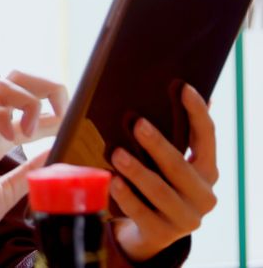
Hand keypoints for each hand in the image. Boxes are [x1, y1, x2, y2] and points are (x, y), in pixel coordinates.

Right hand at [0, 71, 67, 259]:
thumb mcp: (6, 192)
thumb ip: (28, 171)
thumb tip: (55, 153)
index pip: (29, 106)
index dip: (55, 107)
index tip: (73, 121)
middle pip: (18, 79)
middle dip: (46, 85)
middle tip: (62, 112)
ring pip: (1, 85)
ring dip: (27, 99)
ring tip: (33, 130)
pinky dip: (3, 115)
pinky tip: (11, 136)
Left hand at [109, 84, 218, 260]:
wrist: (149, 230)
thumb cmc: (157, 182)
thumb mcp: (167, 162)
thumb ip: (173, 135)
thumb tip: (177, 88)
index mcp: (208, 171)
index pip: (207, 137)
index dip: (197, 112)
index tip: (183, 88)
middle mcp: (204, 195)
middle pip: (180, 166)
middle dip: (158, 144)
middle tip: (137, 123)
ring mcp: (186, 218)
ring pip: (160, 190)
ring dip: (138, 170)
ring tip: (117, 153)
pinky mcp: (162, 233)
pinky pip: (142, 212)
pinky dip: (126, 196)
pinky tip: (113, 181)